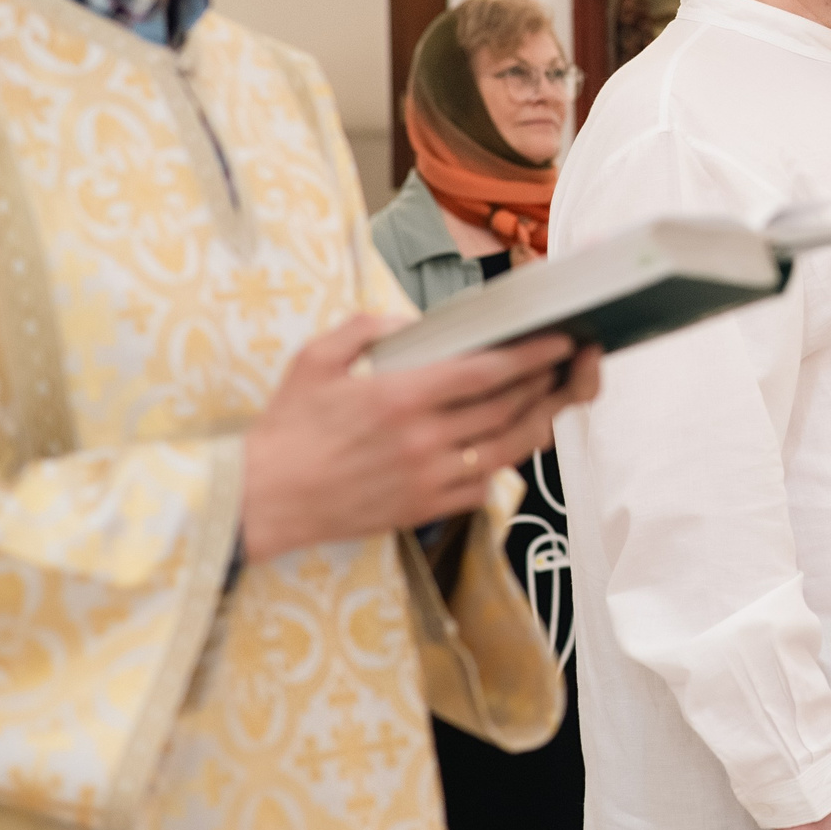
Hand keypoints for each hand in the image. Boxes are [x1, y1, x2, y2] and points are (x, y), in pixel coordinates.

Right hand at [240, 319, 601, 561]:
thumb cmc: (286, 428)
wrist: (260, 499)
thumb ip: (365, 328)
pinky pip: (482, 487)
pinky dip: (501, 465)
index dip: (532, 356)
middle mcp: (424, 439)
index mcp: (401, 396)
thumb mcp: (315, 360)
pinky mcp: (424, 509)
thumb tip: (408, 320)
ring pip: (507, 450)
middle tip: (570, 365)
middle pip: (508, 409)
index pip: (487, 372)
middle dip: (546, 384)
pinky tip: (509, 446)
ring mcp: (428, 478)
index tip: (561, 342)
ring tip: (557, 401)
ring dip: (540, 423)